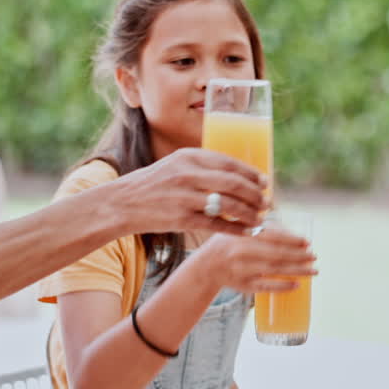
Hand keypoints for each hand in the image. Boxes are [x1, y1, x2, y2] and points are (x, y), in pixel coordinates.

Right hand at [112, 148, 271, 236]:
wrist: (122, 203)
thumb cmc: (154, 184)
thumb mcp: (176, 165)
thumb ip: (203, 167)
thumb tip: (238, 175)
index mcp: (189, 157)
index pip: (230, 163)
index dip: (251, 174)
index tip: (265, 183)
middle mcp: (188, 174)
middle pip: (234, 184)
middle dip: (255, 195)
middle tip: (267, 202)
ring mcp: (185, 197)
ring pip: (229, 205)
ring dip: (249, 213)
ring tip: (260, 218)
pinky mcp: (182, 219)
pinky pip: (217, 224)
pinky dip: (236, 229)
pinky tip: (248, 232)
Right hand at [201, 227, 316, 292]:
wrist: (206, 266)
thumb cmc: (230, 243)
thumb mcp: (240, 229)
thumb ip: (264, 229)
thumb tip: (295, 235)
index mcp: (243, 235)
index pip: (272, 236)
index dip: (291, 239)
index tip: (307, 242)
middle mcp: (242, 252)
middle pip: (276, 254)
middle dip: (299, 256)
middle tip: (314, 256)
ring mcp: (243, 270)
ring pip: (274, 270)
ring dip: (297, 271)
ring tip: (313, 271)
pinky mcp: (244, 286)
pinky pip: (266, 287)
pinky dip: (283, 286)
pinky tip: (298, 284)